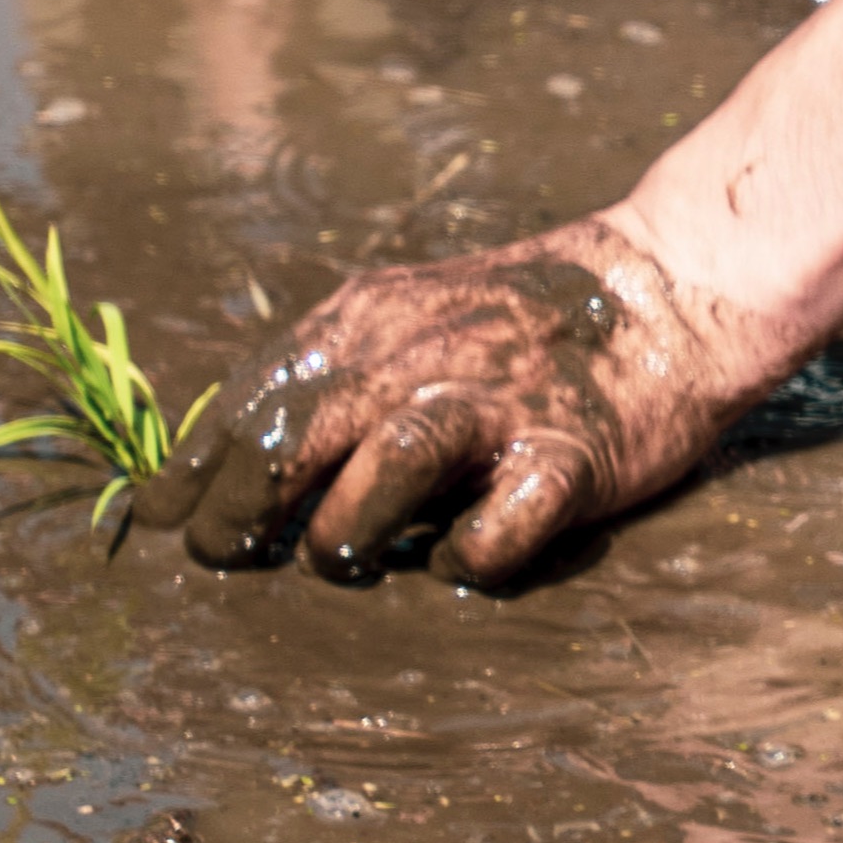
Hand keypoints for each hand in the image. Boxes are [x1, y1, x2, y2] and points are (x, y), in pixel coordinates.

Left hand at [131, 215, 789, 583]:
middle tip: (229, 555)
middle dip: (240, 511)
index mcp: (372, 319)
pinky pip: (499, 526)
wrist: (674, 283)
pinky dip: (465, 557)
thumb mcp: (413, 310)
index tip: (168, 517)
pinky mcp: (571, 456)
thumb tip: (247, 457)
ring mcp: (500, 405)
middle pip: (294, 434)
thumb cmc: (527, 316)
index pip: (252, 398)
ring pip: (386, 467)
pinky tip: (457, 558)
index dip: (196, 469)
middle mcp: (424, 356)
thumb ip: (339, 367)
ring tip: (344, 556)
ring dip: (344, 532)